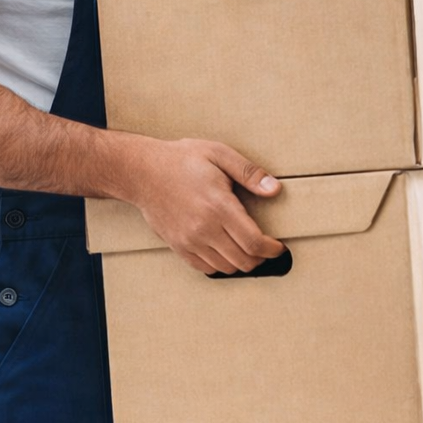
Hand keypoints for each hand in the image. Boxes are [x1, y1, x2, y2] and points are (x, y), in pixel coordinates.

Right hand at [128, 137, 283, 274]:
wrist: (143, 171)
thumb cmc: (182, 159)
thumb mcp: (219, 154)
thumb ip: (249, 172)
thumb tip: (275, 189)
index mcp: (218, 206)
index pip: (254, 242)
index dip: (272, 250)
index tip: (279, 247)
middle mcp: (204, 228)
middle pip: (243, 261)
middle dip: (261, 258)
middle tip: (267, 248)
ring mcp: (189, 241)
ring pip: (226, 268)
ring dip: (241, 262)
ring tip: (247, 249)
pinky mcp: (178, 246)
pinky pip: (205, 268)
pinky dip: (220, 265)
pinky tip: (225, 250)